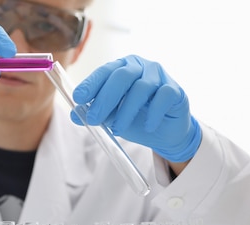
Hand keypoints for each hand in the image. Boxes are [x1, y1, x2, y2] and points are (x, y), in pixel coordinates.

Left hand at [72, 55, 200, 162]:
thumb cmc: (136, 118)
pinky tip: (147, 126)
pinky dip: (153, 113)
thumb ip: (95, 114)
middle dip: (105, 98)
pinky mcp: (175, 90)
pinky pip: (164, 97)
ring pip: (141, 87)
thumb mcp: (111, 117)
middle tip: (94, 118)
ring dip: (126, 111)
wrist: (164, 132)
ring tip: (117, 130)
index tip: (78, 98)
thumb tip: (75, 115)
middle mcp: (140, 67)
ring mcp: (159, 76)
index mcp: (121, 69)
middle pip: (121, 76)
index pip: (104, 72)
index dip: (91, 84)